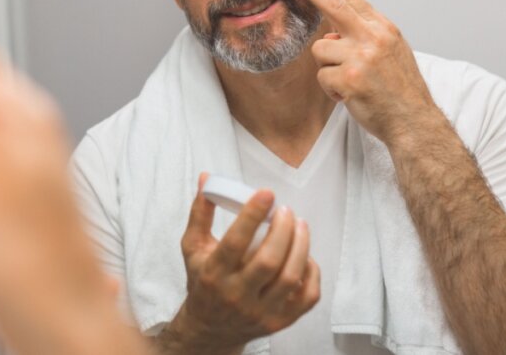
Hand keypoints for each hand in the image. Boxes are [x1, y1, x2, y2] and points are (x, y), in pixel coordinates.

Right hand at [162, 174, 319, 353]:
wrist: (210, 328)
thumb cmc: (203, 280)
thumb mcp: (193, 246)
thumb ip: (200, 212)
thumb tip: (207, 178)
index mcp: (213, 274)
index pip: (235, 242)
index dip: (252, 215)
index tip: (266, 193)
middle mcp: (236, 295)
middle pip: (268, 261)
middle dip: (283, 230)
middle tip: (286, 211)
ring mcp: (260, 311)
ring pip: (290, 277)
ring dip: (301, 246)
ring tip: (300, 225)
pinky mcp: (280, 321)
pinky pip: (307, 296)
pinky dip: (311, 271)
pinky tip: (305, 255)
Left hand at [283, 0, 441, 144]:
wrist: (414, 121)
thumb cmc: (399, 89)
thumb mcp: (390, 51)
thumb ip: (363, 35)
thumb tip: (331, 32)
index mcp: (383, 28)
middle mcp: (373, 38)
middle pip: (333, 4)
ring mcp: (362, 57)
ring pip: (320, 50)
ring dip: (328, 67)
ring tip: (350, 81)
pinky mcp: (350, 78)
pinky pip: (322, 76)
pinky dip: (331, 88)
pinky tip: (350, 95)